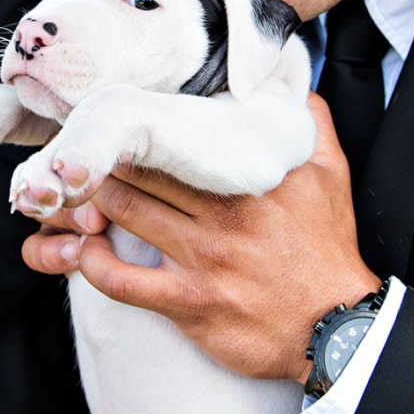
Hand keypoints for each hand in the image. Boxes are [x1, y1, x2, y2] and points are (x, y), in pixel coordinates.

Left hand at [24, 93, 379, 383]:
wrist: (339, 329)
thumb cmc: (328, 249)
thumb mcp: (330, 176)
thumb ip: (312, 123)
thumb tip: (295, 83)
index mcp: (249, 176)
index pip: (179, 136)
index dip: (140, 125)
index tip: (117, 116)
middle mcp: (223, 212)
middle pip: (142, 170)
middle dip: (105, 157)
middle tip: (79, 149)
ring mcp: (203, 258)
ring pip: (125, 213)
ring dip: (92, 200)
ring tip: (75, 190)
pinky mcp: (189, 303)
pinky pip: (122, 281)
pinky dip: (93, 262)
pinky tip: (84, 249)